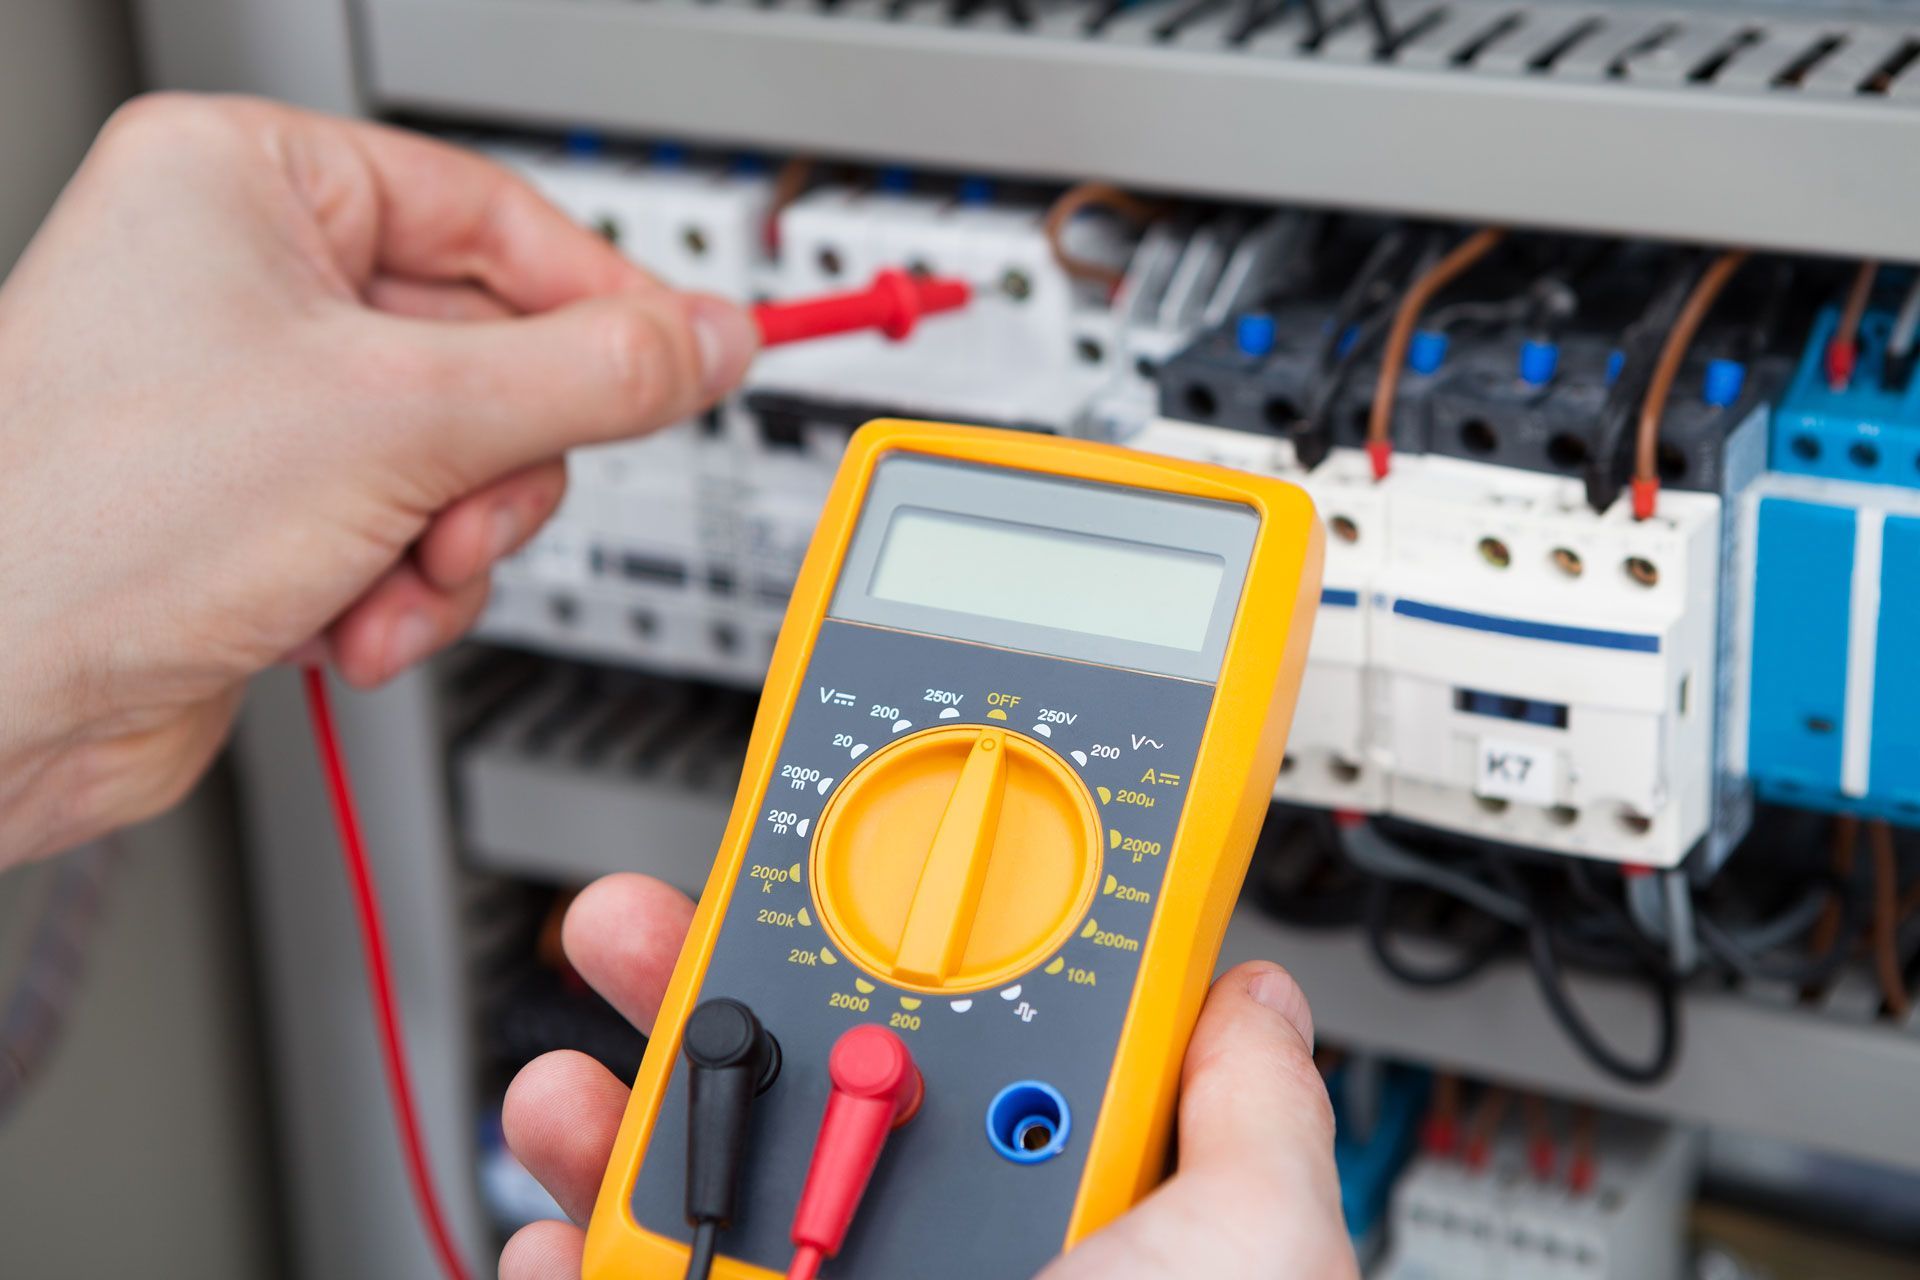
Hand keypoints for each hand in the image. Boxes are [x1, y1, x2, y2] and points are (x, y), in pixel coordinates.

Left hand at [0, 94, 756, 866]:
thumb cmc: (93, 519)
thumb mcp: (404, 422)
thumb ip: (589, 376)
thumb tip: (705, 340)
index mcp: (252, 184)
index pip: (496, 216)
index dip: (604, 304)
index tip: (688, 362)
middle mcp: (250, 281)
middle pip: (491, 352)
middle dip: (494, 466)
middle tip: (469, 509)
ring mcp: (258, 400)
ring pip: (462, 458)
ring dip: (451, 545)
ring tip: (388, 581)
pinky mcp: (266, 506)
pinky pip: (410, 528)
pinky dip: (401, 590)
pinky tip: (344, 623)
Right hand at [501, 874, 1357, 1278]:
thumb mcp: (1253, 1260)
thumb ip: (1252, 1113)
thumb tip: (1252, 990)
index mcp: (1051, 1208)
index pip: (959, 1039)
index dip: (883, 937)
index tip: (812, 867)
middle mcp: (932, 1260)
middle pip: (798, 1095)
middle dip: (707, 995)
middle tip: (643, 931)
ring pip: (694, 1198)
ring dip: (615, 1124)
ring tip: (570, 1085)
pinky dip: (566, 1264)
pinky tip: (549, 1233)